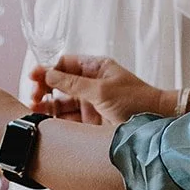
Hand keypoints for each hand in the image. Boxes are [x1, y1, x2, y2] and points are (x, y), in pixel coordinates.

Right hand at [30, 55, 167, 125]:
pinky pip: (69, 120)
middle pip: (60, 84)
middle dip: (44, 89)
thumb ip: (73, 84)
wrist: (157, 124)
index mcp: (96, 68)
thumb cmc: (135, 101)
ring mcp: (91, 104)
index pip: (65, 64)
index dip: (47, 69)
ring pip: (62, 104)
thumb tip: (48, 74)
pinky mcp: (91, 122)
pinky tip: (46, 124)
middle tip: (32, 98)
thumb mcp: (101, 91)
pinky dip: (56, 122)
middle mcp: (91, 84)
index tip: (32, 77)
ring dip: (47, 107)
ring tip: (34, 113)